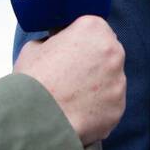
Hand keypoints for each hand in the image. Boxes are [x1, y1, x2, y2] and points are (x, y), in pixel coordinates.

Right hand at [14, 15, 125, 146]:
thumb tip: (59, 46)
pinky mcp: (118, 107)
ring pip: (111, 80)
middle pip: (108, 53)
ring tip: (71, 97)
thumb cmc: (30, 82)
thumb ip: (55, 42)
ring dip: (97, 86)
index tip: (72, 52)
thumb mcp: (35, 47)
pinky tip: (77, 112)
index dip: (82, 41)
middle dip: (93, 63)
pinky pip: (110, 104)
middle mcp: (113, 51)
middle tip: (71, 76)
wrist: (31, 120)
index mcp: (93, 29)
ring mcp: (118, 81)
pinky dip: (98, 108)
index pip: (95, 29)